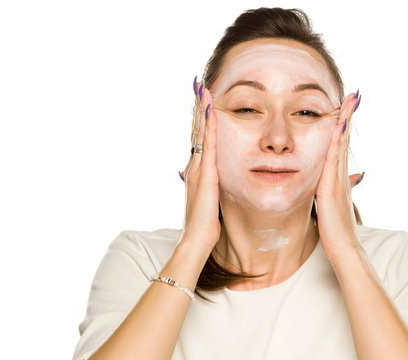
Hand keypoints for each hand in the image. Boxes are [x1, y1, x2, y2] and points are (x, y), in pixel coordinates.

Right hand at [179, 78, 220, 250]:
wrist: (196, 238)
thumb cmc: (205, 223)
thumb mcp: (209, 200)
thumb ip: (210, 187)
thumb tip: (212, 181)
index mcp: (197, 170)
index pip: (198, 139)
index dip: (200, 119)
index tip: (202, 101)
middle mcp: (195, 165)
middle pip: (196, 130)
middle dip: (198, 107)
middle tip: (198, 85)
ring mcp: (198, 168)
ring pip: (199, 133)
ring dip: (201, 110)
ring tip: (202, 89)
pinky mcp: (205, 174)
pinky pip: (208, 145)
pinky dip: (208, 127)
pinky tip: (211, 112)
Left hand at [315, 91, 361, 261]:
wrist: (344, 248)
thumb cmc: (336, 230)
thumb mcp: (334, 205)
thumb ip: (336, 191)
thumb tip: (340, 182)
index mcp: (339, 178)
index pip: (342, 146)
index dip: (345, 126)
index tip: (348, 107)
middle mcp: (342, 175)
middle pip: (345, 139)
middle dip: (350, 116)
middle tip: (355, 95)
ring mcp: (339, 179)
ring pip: (342, 144)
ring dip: (346, 121)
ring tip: (351, 101)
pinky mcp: (332, 186)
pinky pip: (334, 158)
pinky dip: (337, 140)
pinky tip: (339, 125)